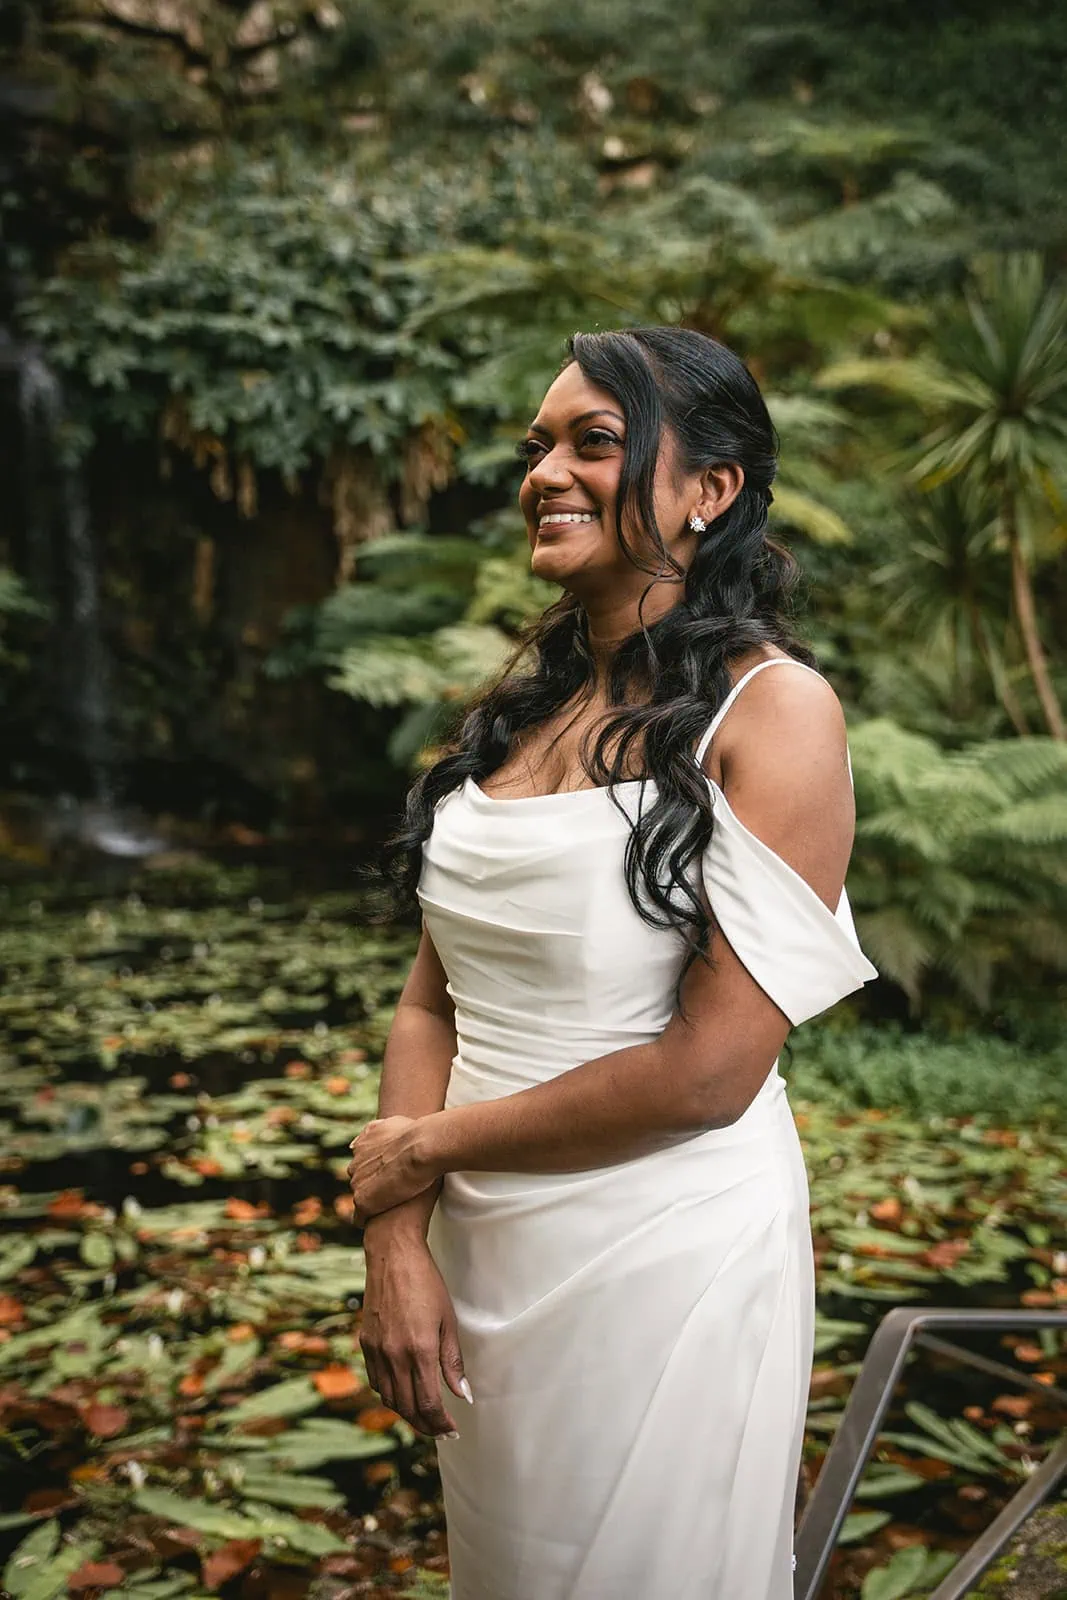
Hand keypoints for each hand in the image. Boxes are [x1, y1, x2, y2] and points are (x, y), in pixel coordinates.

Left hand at [347, 1115, 437, 1223]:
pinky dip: (368, 1219)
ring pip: (360, 1198)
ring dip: (373, 1203)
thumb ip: (380, 1129)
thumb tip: (375, 1128)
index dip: (378, 1171)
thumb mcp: (394, 1123)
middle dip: (372, 1186)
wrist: (422, 1149)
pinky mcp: (363, 1202)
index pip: (362, 1163)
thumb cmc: (417, 1135)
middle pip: (359, 1181)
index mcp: (362, 1146)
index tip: (392, 1175)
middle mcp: (354, 1164)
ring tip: (390, 1209)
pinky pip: (359, 1217)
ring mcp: (357, 1184)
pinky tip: (380, 1221)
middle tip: (394, 1192)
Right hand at [360, 1225, 470, 1437]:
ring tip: (424, 1416)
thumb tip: (463, 1395)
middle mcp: (394, 1355)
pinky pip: (376, 1381)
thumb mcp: (448, 1320)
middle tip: (440, 1430)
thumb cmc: (426, 1283)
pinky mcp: (366, 1343)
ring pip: (389, 1398)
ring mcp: (376, 1350)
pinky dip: (389, 1394)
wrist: (393, 1255)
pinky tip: (402, 1392)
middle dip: (425, 1425)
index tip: (451, 1430)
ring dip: (406, 1413)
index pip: (428, 1403)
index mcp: (419, 1350)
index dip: (440, 1423)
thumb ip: (453, 1361)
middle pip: (407, 1407)